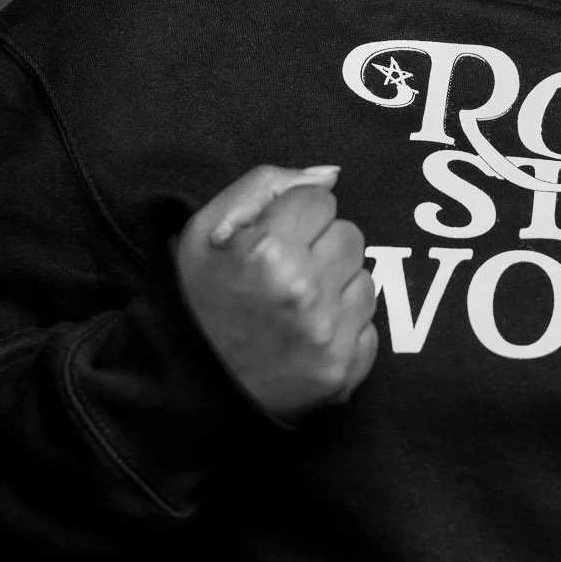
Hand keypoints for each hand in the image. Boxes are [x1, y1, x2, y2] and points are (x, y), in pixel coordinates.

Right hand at [174, 163, 377, 424]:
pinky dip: (344, 329)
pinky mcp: (342, 370)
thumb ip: (267, 185)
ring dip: (336, 287)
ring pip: (365, 279)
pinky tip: (308, 335)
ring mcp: (326, 334)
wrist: (190, 385)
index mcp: (267, 249)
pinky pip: (370, 327)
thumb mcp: (208, 228)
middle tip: (285, 273)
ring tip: (295, 305)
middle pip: (350, 235)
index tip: (273, 240)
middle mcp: (302, 290)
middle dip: (320, 248)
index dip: (295, 217)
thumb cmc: (198, 298)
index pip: (322, 200)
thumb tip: (330, 176)